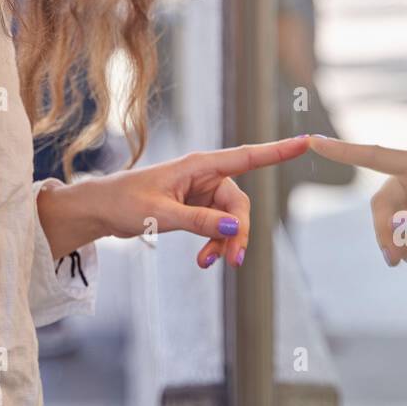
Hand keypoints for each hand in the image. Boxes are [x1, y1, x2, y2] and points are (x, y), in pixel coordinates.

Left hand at [99, 134, 309, 267]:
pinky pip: (217, 227)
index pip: (247, 156)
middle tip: (231, 261)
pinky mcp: (195, 208)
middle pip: (238, 203)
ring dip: (225, 243)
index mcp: (199, 165)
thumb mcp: (160, 213)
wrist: (100, 210)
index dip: (278, 150)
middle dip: (238, 232)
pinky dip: (214, 244)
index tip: (306, 141)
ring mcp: (200, 193)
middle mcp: (204, 176)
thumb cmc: (124, 202)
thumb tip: (234, 229)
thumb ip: (199, 221)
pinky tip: (203, 260)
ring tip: (208, 263)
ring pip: (229, 220)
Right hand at [307, 134, 406, 267]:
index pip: (373, 156)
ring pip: (388, 219)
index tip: (313, 140)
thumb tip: (394, 227)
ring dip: (396, 243)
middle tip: (396, 261)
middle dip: (384, 233)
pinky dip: (406, 244)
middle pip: (380, 204)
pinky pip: (401, 227)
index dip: (342, 151)